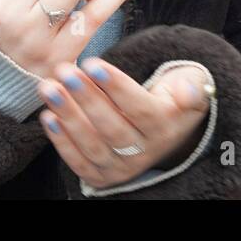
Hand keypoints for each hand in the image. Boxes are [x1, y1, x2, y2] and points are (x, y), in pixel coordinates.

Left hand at [39, 60, 211, 189]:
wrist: (169, 132)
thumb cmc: (174, 99)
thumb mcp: (192, 86)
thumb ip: (192, 87)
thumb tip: (189, 91)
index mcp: (165, 128)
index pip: (138, 107)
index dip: (115, 86)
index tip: (92, 64)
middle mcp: (145, 153)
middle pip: (111, 128)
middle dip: (85, 98)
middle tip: (64, 71)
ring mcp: (123, 168)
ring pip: (92, 145)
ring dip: (68, 117)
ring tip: (49, 88)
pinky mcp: (103, 177)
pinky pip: (79, 162)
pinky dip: (61, 142)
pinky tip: (48, 117)